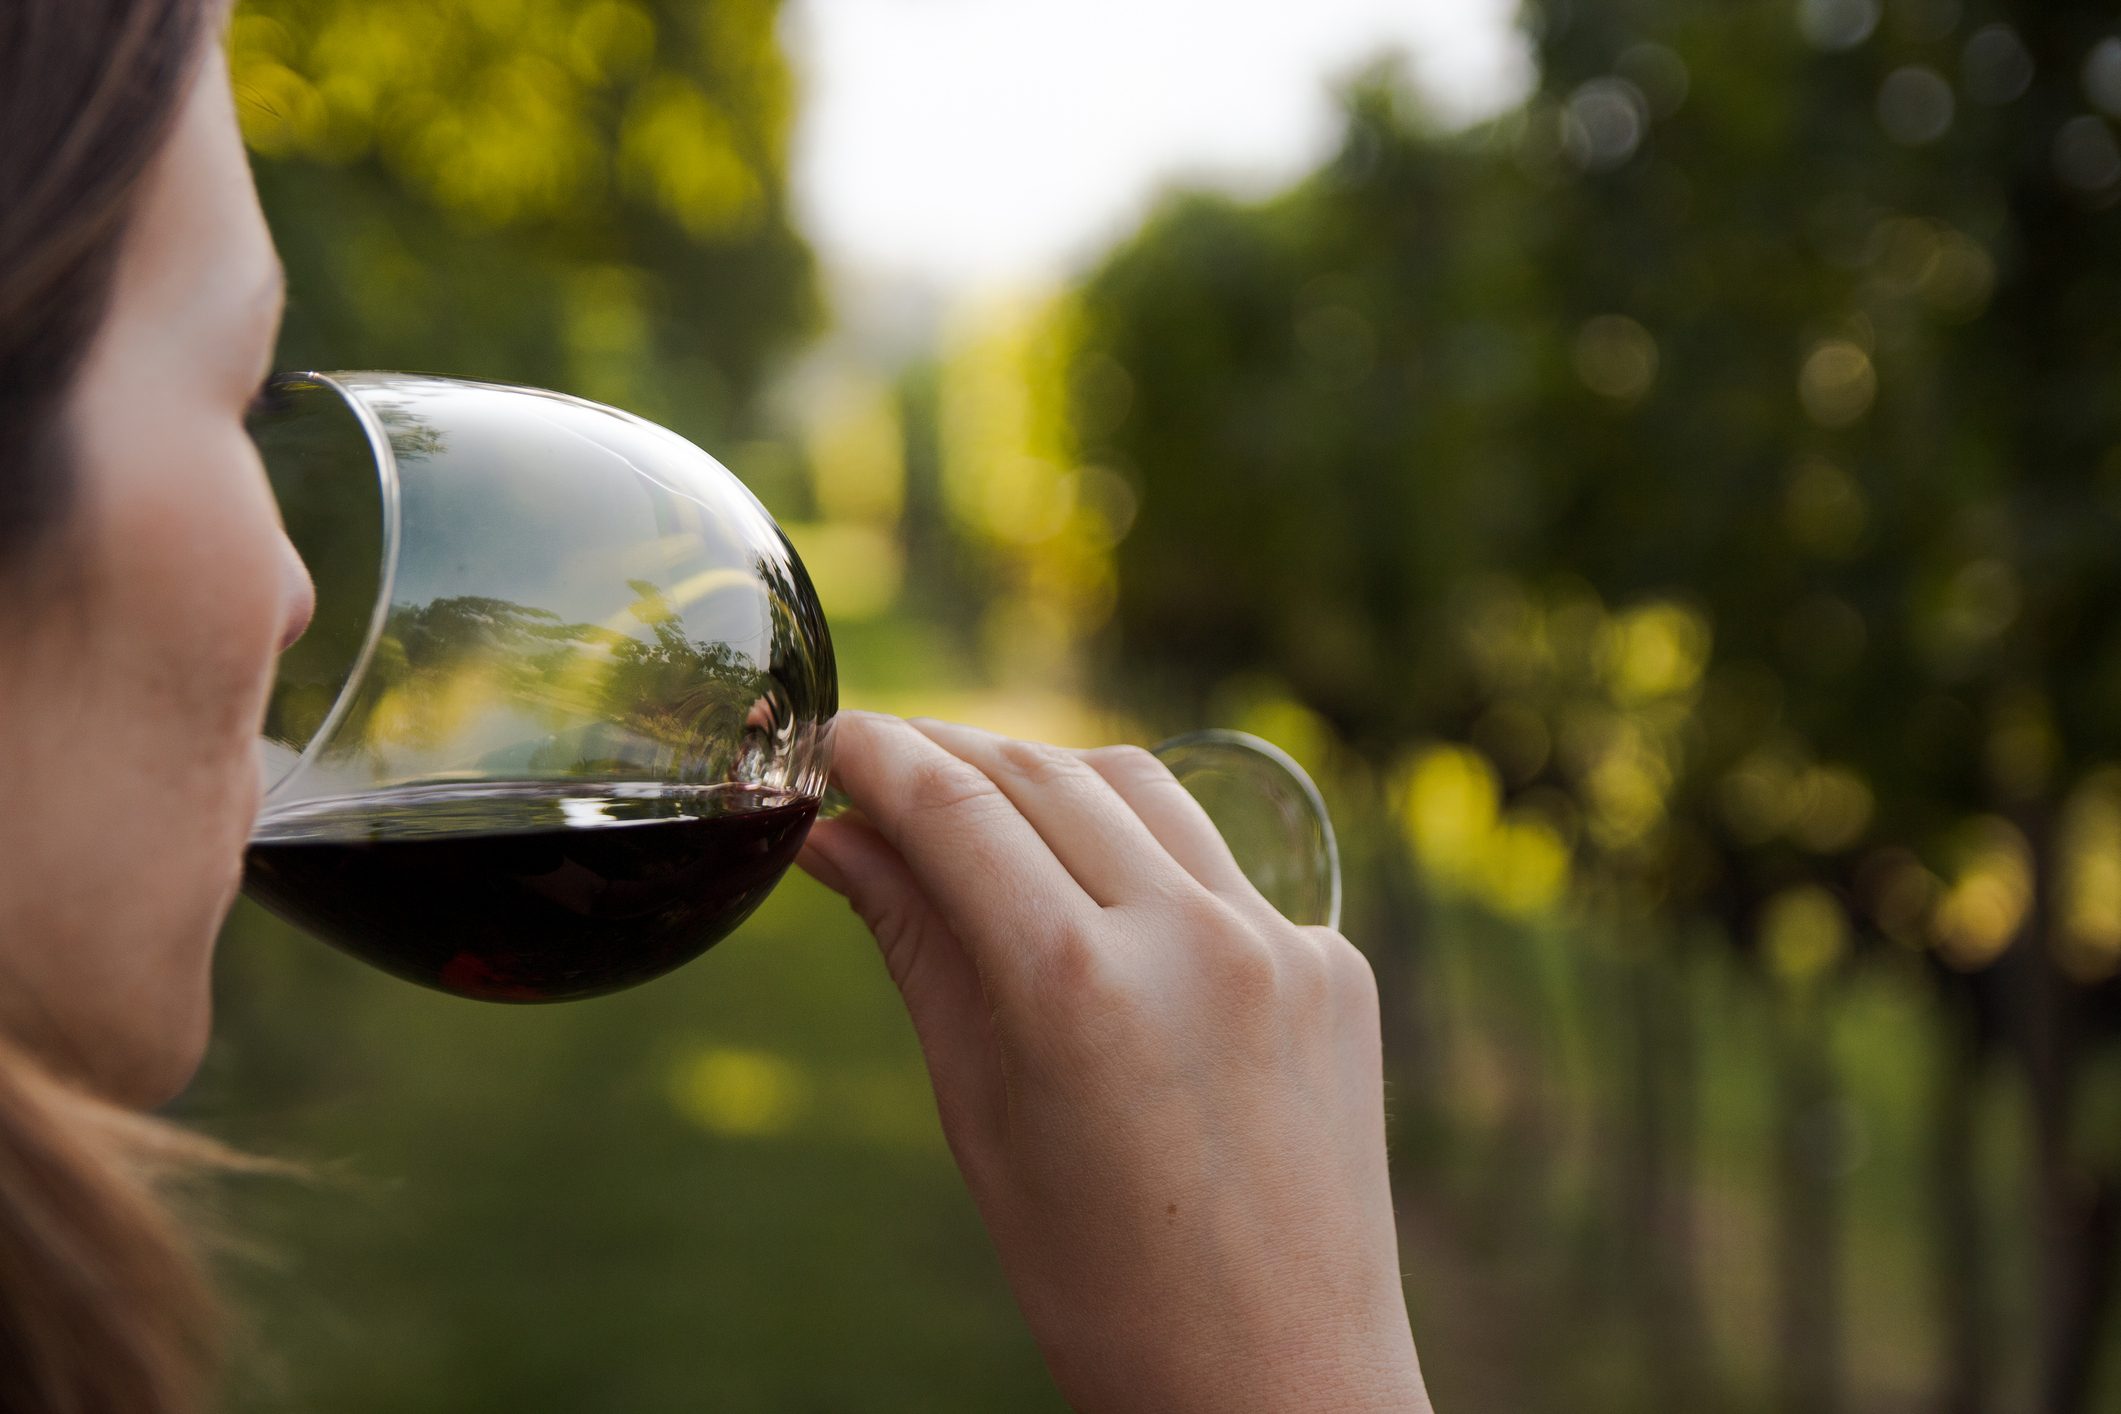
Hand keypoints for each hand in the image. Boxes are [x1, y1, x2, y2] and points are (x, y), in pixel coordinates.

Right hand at [798, 711, 1428, 1413]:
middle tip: (887, 763)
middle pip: (1047, 774)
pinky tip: (1100, 893)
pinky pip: (1220, 866)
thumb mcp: (981, 1116)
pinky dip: (1143, 854)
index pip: (957, 811)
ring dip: (1051, 776)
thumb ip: (917, 950)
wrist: (1282, 1383)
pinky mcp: (1336, 964)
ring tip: (984, 804)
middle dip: (955, 753)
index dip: (879, 756)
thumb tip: (836, 840)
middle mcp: (1194, 939)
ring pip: (1143, 788)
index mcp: (1081, 991)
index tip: (833, 736)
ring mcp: (1283, 944)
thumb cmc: (1100, 1283)